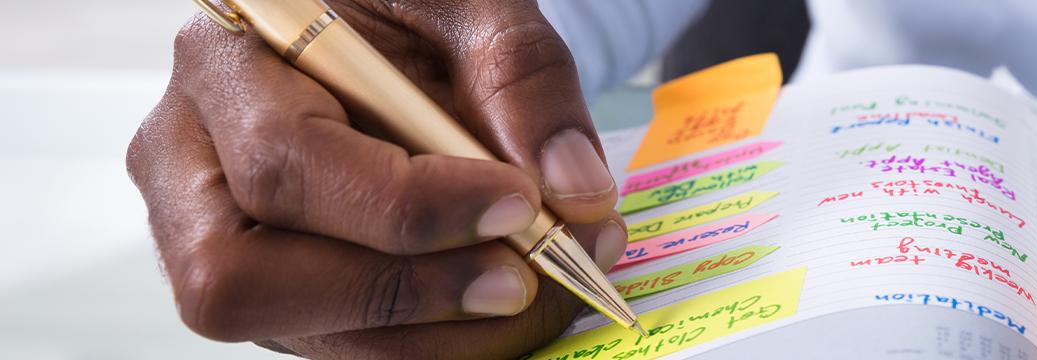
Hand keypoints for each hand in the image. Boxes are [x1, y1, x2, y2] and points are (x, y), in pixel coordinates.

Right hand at [128, 0, 625, 356]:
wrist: (395, 29)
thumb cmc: (414, 7)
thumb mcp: (469, 4)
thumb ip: (521, 77)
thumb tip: (573, 193)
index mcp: (223, 63)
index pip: (283, 163)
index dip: (405, 207)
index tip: (520, 202)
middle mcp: (192, 164)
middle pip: (241, 278)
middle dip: (403, 291)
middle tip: (523, 277)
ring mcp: (221, 241)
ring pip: (298, 333)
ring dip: (441, 333)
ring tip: (547, 288)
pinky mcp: (280, 293)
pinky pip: (350, 346)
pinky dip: (444, 341)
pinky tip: (514, 306)